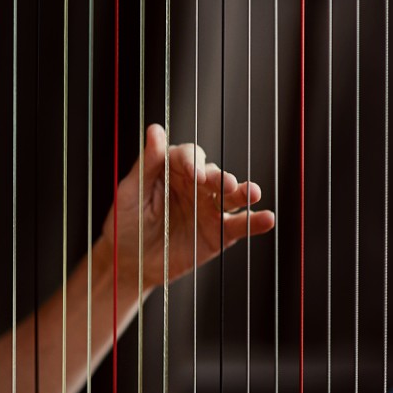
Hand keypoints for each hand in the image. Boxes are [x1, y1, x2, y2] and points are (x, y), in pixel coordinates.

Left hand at [99, 124, 273, 291]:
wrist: (129, 263)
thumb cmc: (125, 223)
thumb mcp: (130, 193)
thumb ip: (147, 164)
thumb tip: (155, 129)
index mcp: (173, 170)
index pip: (188, 156)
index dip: (193, 162)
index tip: (194, 173)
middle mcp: (195, 185)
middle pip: (214, 174)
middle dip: (221, 178)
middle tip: (225, 184)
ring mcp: (209, 208)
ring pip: (231, 196)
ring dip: (244, 193)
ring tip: (253, 193)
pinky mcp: (218, 233)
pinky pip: (239, 225)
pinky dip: (255, 222)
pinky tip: (267, 218)